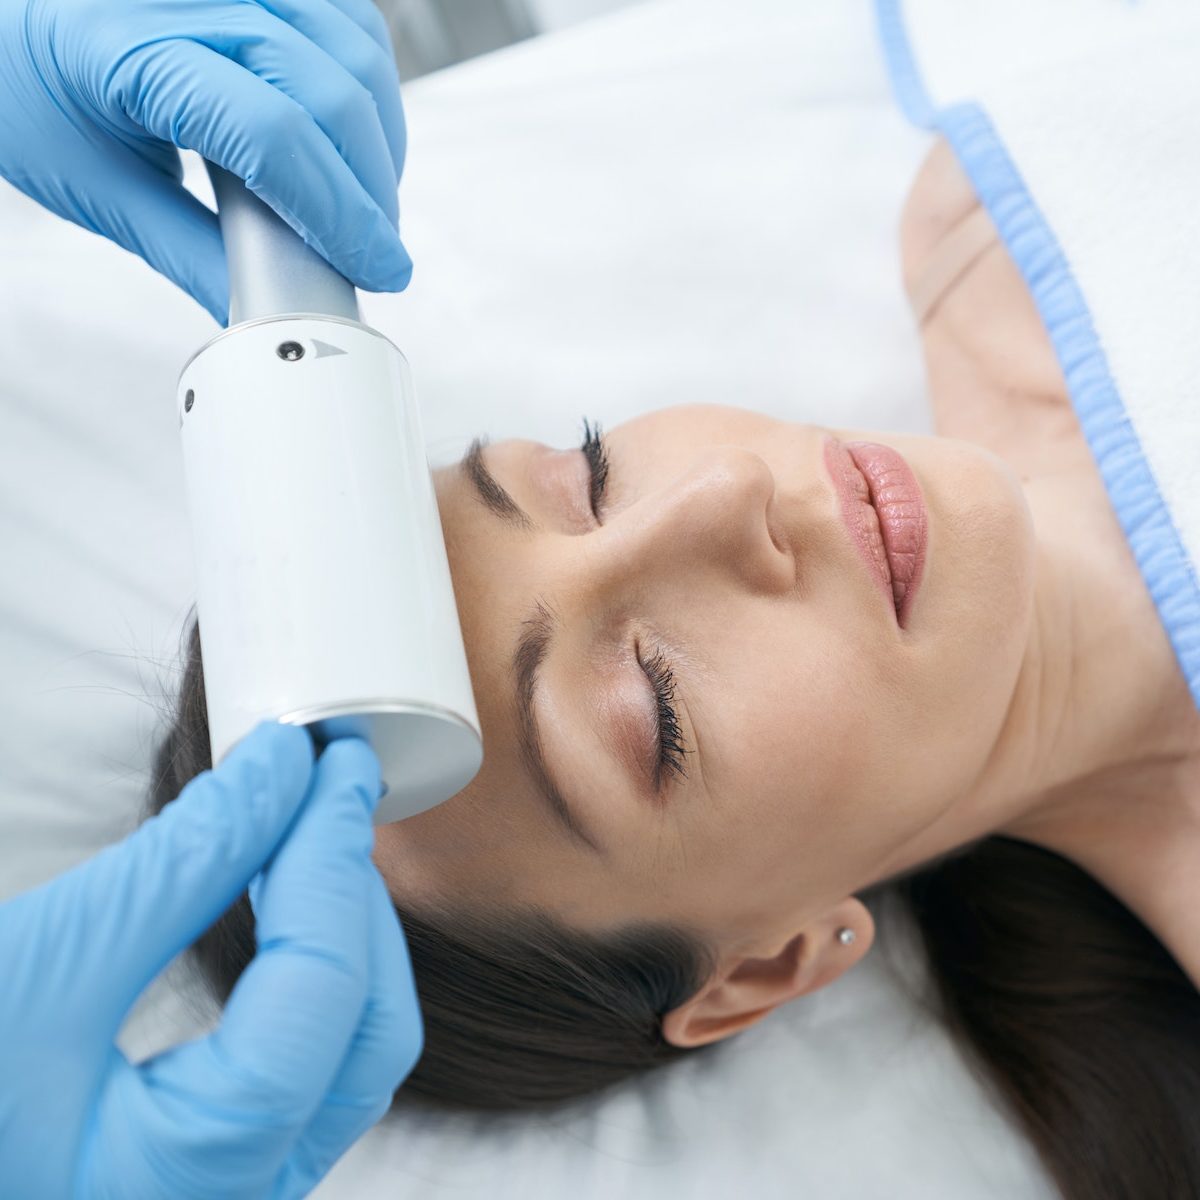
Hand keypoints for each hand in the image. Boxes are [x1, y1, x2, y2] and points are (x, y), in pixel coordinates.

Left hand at [0, 0, 412, 324]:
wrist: (5, 10)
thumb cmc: (27, 82)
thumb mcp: (93, 180)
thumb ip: (186, 248)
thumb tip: (261, 312)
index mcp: (129, 49)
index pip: (274, 137)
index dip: (342, 215)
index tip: (378, 269)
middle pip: (330, 93)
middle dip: (372, 190)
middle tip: (375, 252)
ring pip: (356, 49)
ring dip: (381, 136)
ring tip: (365, 200)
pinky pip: (348, 17)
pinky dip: (368, 81)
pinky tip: (355, 136)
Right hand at [0, 720, 421, 1199]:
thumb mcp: (38, 959)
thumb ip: (185, 862)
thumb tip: (284, 766)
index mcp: (180, 1185)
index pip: (321, 992)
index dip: (334, 856)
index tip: (336, 763)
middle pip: (365, 1033)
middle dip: (353, 897)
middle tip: (332, 788)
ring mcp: (221, 1196)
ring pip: (345, 1056)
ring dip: (342, 934)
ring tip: (311, 831)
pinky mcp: (200, 1169)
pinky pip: (301, 1068)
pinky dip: (305, 976)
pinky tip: (279, 902)